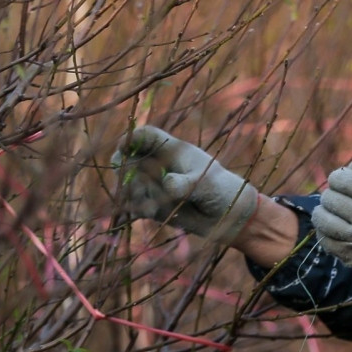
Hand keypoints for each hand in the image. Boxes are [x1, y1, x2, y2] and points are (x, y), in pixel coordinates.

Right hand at [112, 125, 259, 243]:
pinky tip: (147, 213)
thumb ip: (186, 183)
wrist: (228, 216)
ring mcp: (154, 186)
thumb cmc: (221, 190)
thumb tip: (167, 183)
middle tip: (135, 183)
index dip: (132, 138)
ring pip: (129, 185)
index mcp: (173, 151)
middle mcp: (159, 166)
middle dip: (127, 171)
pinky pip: (134, 207)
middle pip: (129, 160)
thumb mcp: (206, 184)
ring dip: (135, 194)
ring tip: (152, 206)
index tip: (123, 148)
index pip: (147, 136)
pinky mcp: (152, 206)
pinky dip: (136, 210)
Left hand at [311, 163, 351, 285]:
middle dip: (331, 194)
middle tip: (338, 196)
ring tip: (330, 211)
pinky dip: (326, 232)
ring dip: (323, 212)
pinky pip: (326, 241)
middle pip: (331, 199)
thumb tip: (348, 166)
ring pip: (323, 220)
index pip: (344, 180)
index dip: (338, 177)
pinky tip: (334, 228)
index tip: (341, 180)